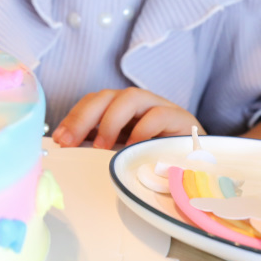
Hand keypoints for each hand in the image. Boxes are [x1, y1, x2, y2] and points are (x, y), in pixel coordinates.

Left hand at [52, 88, 201, 148]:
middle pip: (106, 96)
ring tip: (101, 146)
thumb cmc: (157, 159)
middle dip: (83, 117)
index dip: (73, 117)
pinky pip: (159, 114)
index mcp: (120, 110)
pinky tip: (134, 147)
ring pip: (131, 97)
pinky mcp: (180, 119)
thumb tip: (69, 156)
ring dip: (111, 120)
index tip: (58, 139)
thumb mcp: (124, 155)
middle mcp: (137, 104)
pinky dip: (143, 128)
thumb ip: (101, 151)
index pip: (92, 103)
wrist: (202, 164)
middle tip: (69, 141)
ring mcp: (159, 107)